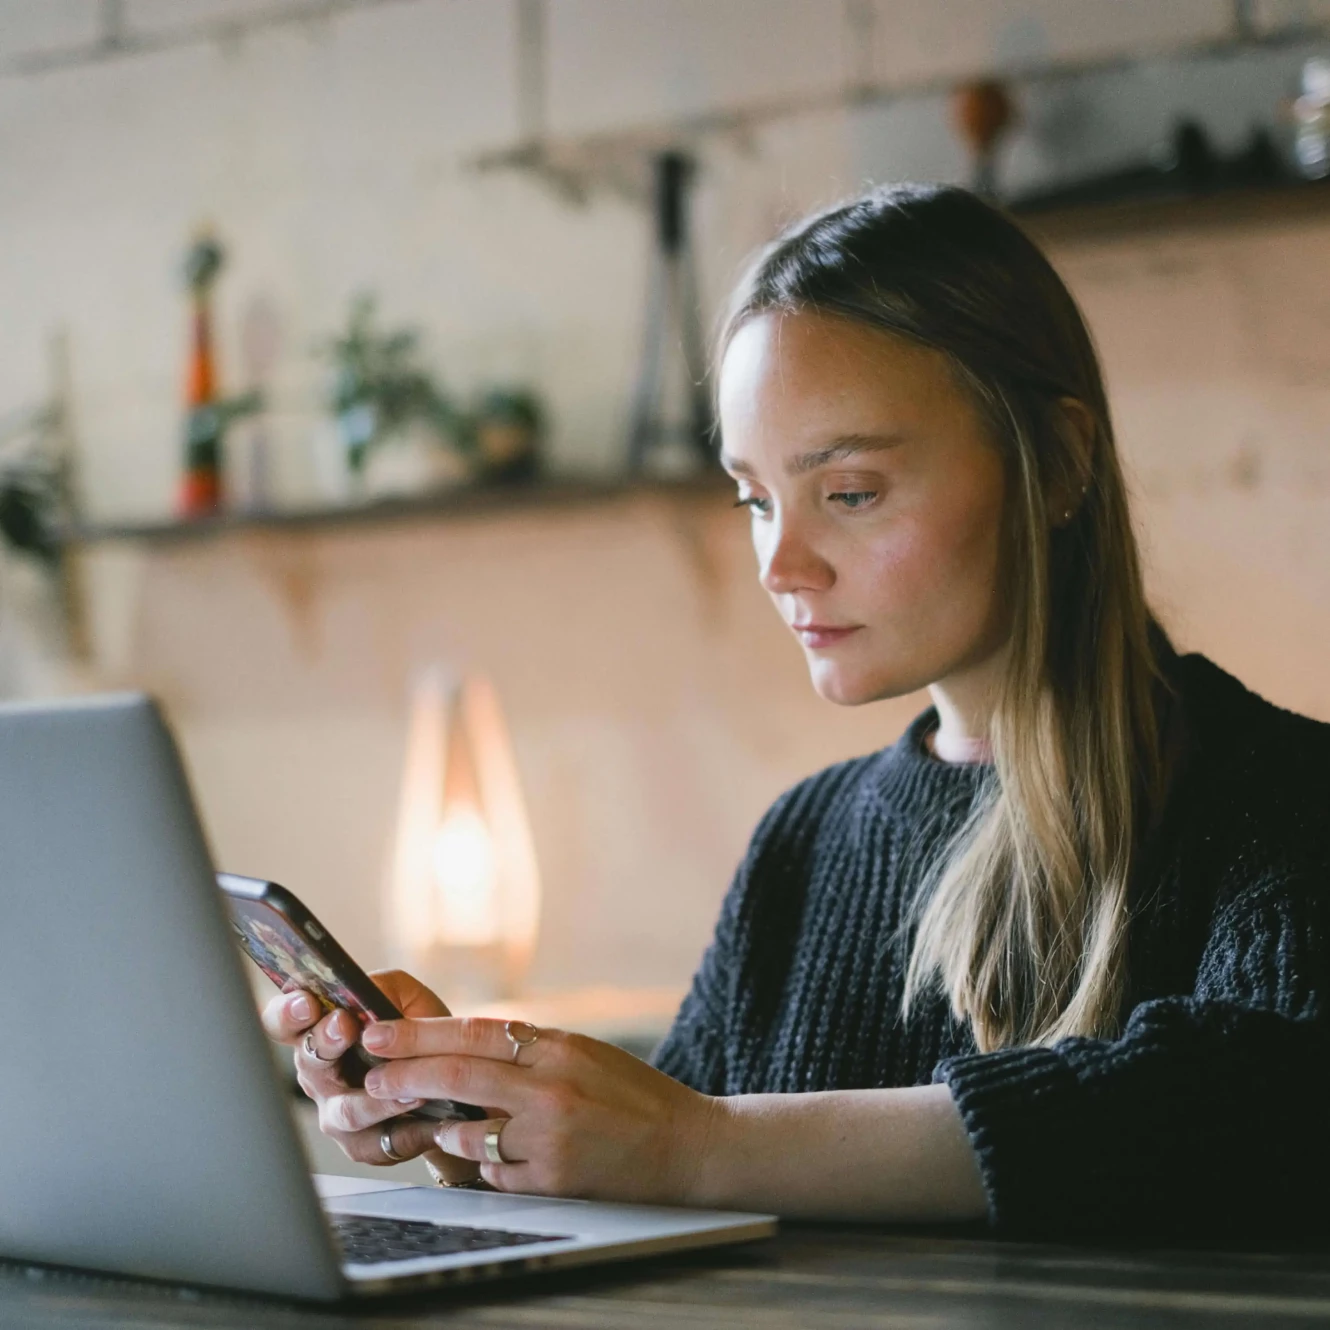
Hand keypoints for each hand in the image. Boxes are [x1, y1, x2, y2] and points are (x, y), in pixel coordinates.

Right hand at [259, 970, 480, 1184]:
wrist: (451, 1076)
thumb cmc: (417, 1030)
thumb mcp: (406, 996)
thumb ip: (384, 987)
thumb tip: (363, 992)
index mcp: (320, 1033)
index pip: (284, 1022)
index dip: (288, 1012)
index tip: (307, 1002)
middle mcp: (319, 1075)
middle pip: (309, 1062)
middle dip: (326, 1042)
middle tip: (345, 1026)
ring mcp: (336, 1113)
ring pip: (345, 1111)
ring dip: (376, 1099)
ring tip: (408, 1087)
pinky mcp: (363, 1146)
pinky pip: (380, 1143)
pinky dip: (409, 1129)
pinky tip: (429, 1118)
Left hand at [357, 1017, 719, 1202]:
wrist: (686, 1144)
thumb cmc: (633, 1095)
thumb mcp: (584, 1053)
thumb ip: (530, 1050)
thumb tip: (465, 1046)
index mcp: (557, 1046)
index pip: (473, 1032)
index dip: (419, 1033)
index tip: (379, 1034)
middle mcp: (550, 1087)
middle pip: (457, 1075)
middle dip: (404, 1076)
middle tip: (371, 1078)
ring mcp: (548, 1136)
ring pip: (467, 1132)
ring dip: (443, 1129)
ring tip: (434, 1125)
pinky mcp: (552, 1179)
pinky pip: (493, 1172)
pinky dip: (485, 1164)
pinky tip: (495, 1158)